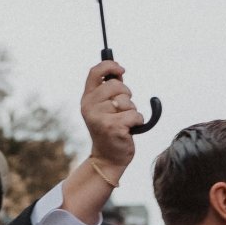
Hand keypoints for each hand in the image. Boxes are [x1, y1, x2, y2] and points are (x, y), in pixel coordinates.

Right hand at [79, 53, 140, 178]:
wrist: (107, 158)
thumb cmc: (110, 129)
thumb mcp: (104, 108)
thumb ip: (108, 91)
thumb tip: (119, 70)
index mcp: (87, 99)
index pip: (95, 72)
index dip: (110, 66)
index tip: (122, 70)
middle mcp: (89, 106)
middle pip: (116, 85)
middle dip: (127, 95)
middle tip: (123, 109)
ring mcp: (100, 117)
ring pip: (127, 101)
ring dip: (132, 111)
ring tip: (123, 122)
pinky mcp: (113, 127)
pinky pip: (136, 115)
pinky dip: (138, 122)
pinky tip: (129, 130)